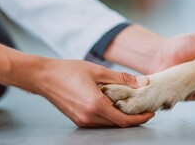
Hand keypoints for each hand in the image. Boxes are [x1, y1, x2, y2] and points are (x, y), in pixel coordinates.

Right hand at [33, 60, 154, 127]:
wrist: (43, 76)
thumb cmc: (69, 71)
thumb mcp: (98, 71)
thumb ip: (122, 78)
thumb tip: (143, 82)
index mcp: (95, 106)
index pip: (124, 120)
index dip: (140, 118)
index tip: (150, 113)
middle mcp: (88, 117)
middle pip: (117, 124)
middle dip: (133, 118)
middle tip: (144, 108)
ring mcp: (82, 120)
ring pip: (108, 124)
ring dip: (121, 118)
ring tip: (132, 106)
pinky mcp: (77, 119)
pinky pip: (98, 122)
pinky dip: (110, 116)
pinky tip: (114, 105)